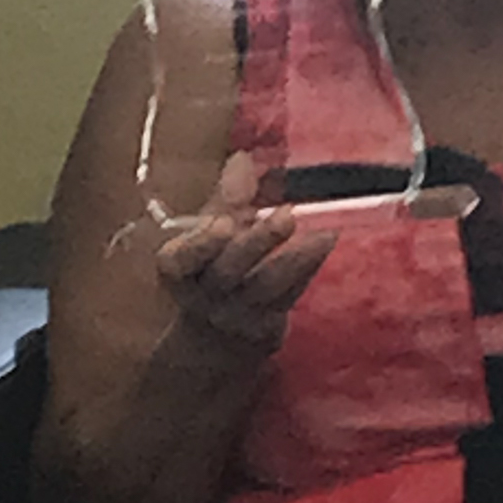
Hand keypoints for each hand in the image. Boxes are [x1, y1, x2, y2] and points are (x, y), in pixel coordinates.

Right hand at [155, 151, 335, 353]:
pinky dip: (308, 268)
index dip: (201, 244)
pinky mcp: (266, 328)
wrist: (213, 343)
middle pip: (229, 271)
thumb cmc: (211, 272)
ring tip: (323, 231)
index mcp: (177, 270)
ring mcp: (235, 316)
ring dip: (297, 258)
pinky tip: (325, 241)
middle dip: (258, 242)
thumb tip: (242, 159)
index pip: (180, 260)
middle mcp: (203, 296)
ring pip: (266, 287)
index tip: (224, 223)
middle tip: (287, 215)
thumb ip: (224, 200)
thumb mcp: (206, 236)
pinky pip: (289, 296)